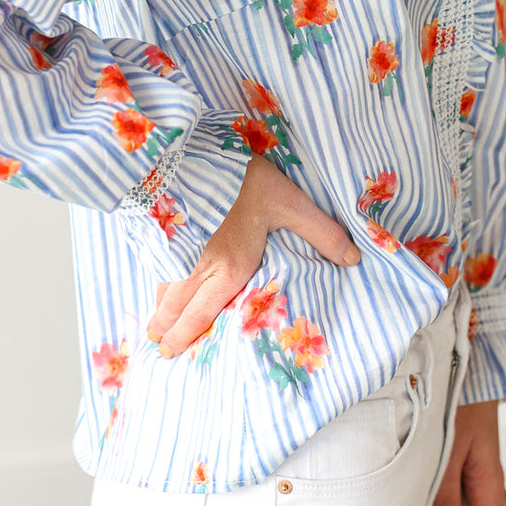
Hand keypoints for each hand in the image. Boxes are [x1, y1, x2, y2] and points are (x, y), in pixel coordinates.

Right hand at [145, 154, 360, 355]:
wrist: (195, 153)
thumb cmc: (243, 182)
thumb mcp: (291, 203)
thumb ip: (322, 232)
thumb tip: (353, 258)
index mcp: (229, 268)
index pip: (203, 314)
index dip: (187, 336)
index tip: (173, 353)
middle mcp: (198, 266)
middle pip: (177, 307)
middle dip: (167, 330)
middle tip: (158, 348)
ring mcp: (176, 248)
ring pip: (164, 288)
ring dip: (158, 310)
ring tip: (151, 326)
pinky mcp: (162, 230)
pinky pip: (156, 265)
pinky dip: (153, 282)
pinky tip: (153, 285)